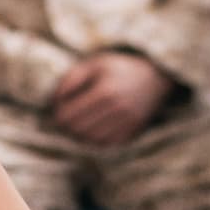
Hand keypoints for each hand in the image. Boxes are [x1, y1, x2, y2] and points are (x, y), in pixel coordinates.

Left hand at [52, 52, 175, 147]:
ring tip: (77, 124)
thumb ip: (72, 78)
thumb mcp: (95, 63)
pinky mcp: (134, 131)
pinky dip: (96, 141)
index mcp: (104, 91)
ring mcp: (127, 123)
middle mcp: (117, 109)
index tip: (56, 108)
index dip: (58, 114)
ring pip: (92, 141)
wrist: (155, 75)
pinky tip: (93, 130)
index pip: (70, 115)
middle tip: (64, 118)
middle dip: (67, 126)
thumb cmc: (119, 67)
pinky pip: (108, 145)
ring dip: (80, 135)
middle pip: (79, 130)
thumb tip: (53, 100)